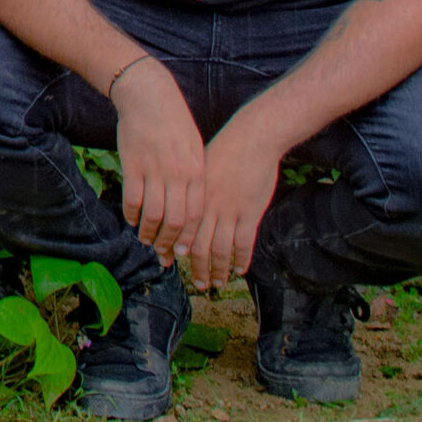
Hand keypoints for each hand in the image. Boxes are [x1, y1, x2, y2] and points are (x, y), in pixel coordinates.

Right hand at [112, 57, 204, 267]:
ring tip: (146, 241)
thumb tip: (192, 208)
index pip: (196, 216)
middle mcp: (177, 174)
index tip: (184, 253)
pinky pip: (133, 198)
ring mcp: (154, 169)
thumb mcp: (194, 149)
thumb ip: (195, 178)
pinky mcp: (132, 164)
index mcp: (196, 172)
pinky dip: (132, 214)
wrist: (149, 95)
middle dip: (170, 243)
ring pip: (154, 214)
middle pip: (176, 220)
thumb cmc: (174, 123)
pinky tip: (132, 220)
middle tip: (164, 255)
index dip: (190, 238)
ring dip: (149, 232)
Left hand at [186, 116, 282, 289]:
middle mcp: (207, 206)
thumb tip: (178, 206)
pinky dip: (240, 259)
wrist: (250, 139)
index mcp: (191, 195)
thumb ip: (189, 189)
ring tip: (215, 283)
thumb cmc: (222, 150)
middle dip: (195, 267)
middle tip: (196, 283)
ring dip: (216, 270)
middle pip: (197, 245)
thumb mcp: (196, 167)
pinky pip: (244, 243)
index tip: (170, 261)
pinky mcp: (250, 212)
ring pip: (219, 249)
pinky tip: (239, 270)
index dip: (174, 248)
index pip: (179, 229)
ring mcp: (229, 210)